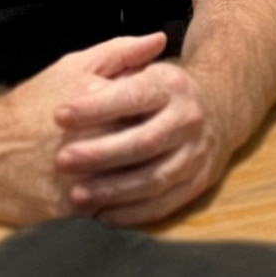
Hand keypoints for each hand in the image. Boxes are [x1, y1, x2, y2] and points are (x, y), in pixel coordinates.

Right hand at [0, 32, 166, 225]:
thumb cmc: (33, 103)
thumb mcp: (73, 66)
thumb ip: (119, 52)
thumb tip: (159, 40)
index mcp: (97, 103)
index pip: (150, 108)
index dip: (160, 110)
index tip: (160, 111)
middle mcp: (92, 142)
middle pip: (146, 147)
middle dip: (156, 144)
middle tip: (158, 141)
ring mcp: (83, 180)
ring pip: (135, 185)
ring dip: (145, 177)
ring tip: (143, 167)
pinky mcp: (75, 213)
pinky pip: (114, 213)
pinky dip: (125, 206)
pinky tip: (127, 194)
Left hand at [54, 60, 231, 225]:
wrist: (216, 108)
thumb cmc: (161, 87)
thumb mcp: (142, 65)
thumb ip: (118, 61)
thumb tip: (89, 84)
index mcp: (171, 85)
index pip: (130, 96)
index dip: (94, 107)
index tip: (59, 115)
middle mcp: (187, 119)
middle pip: (142, 142)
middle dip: (99, 154)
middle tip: (61, 160)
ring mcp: (196, 154)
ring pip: (153, 178)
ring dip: (113, 190)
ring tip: (76, 195)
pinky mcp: (198, 183)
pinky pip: (165, 204)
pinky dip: (133, 213)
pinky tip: (103, 215)